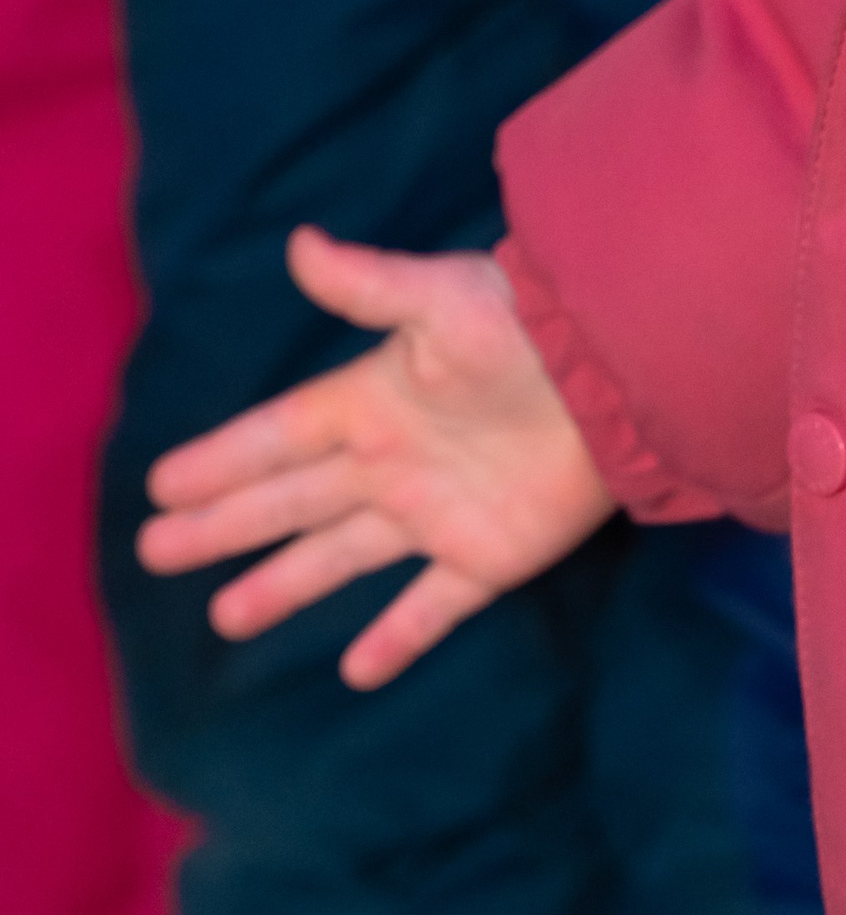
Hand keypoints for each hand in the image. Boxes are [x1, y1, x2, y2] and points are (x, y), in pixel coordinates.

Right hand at [137, 224, 613, 687]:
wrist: (621, 373)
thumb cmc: (529, 327)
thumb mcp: (442, 298)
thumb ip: (369, 284)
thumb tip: (300, 243)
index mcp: (374, 400)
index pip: (279, 436)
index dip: (221, 459)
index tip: (161, 483)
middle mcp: (394, 462)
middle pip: (291, 501)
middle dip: (224, 525)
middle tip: (156, 549)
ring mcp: (437, 513)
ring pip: (340, 558)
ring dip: (284, 585)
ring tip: (225, 615)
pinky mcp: (488, 555)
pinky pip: (432, 606)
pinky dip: (397, 638)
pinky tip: (357, 671)